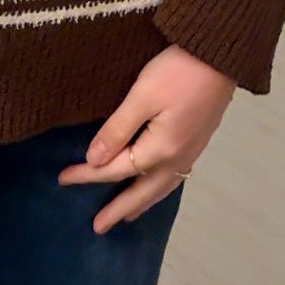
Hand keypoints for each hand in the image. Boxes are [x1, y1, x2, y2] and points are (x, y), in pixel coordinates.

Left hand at [57, 45, 236, 233]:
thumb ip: (117, 129)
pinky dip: (159, 190)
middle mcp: (176, 159)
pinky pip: (173, 179)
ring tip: (127, 216)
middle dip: (118, 209)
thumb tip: (94, 160)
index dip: (87, 175)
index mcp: (159, 150)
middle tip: (98, 227)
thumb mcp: (143, 96)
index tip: (63, 180)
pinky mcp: (198, 142)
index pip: (115, 169)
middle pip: (141, 191)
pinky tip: (156, 186)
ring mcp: (190, 153)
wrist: (221, 56)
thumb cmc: (178, 72)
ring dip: (141, 203)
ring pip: (161, 189)